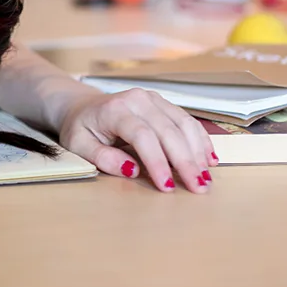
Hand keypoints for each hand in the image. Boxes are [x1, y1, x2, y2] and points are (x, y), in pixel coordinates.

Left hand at [57, 89, 217, 192]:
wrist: (81, 107)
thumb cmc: (80, 128)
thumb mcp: (79, 146)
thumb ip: (102, 157)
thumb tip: (131, 170)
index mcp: (115, 109)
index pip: (142, 136)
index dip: (157, 162)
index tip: (167, 187)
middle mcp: (137, 99)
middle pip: (168, 131)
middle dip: (185, 161)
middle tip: (198, 187)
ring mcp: (152, 99)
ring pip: (183, 125)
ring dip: (197, 152)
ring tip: (205, 178)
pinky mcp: (162, 103)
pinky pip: (186, 121)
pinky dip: (200, 140)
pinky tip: (208, 159)